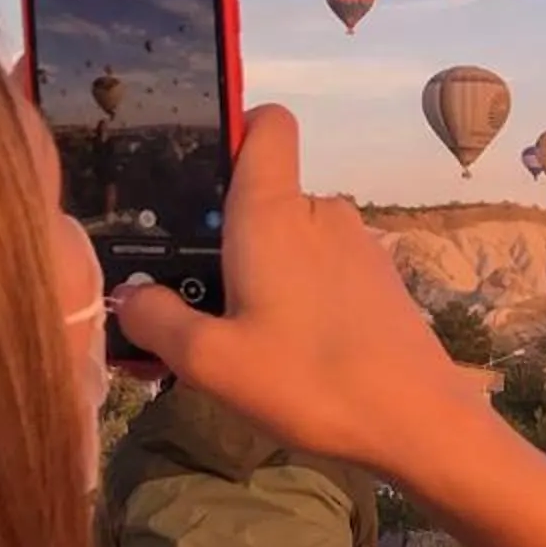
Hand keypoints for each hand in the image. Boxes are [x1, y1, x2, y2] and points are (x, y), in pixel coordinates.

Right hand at [109, 106, 474, 472]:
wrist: (419, 422)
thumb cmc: (310, 380)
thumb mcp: (210, 362)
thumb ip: (156, 321)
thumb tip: (127, 297)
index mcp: (274, 212)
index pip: (267, 124)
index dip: (235, 131)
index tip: (197, 182)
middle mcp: (320, 213)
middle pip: (263, 196)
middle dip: (224, 238)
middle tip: (189, 300)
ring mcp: (357, 246)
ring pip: (292, 240)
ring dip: (259, 275)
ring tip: (234, 339)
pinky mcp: (379, 280)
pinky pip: (322, 269)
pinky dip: (295, 295)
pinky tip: (285, 351)